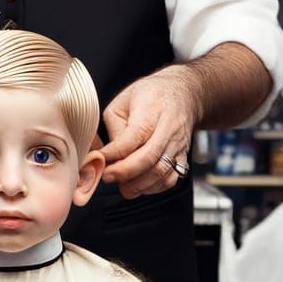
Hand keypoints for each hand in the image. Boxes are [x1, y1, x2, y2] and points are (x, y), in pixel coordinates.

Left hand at [99, 65, 200, 198]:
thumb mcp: (123, 101)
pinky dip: (153, 188)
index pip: (134, 136)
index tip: (99, 159)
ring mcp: (178, 144)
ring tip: (121, 185)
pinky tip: (139, 185)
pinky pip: (170, 179)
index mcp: (152, 109)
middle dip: (124, 172)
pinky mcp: (184, 157)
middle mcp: (169, 128)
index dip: (115, 152)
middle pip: (149, 156)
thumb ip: (113, 127)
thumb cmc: (150, 96)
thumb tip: (104, 155)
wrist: (183, 94)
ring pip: (161, 172)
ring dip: (138, 184)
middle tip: (107, 176)